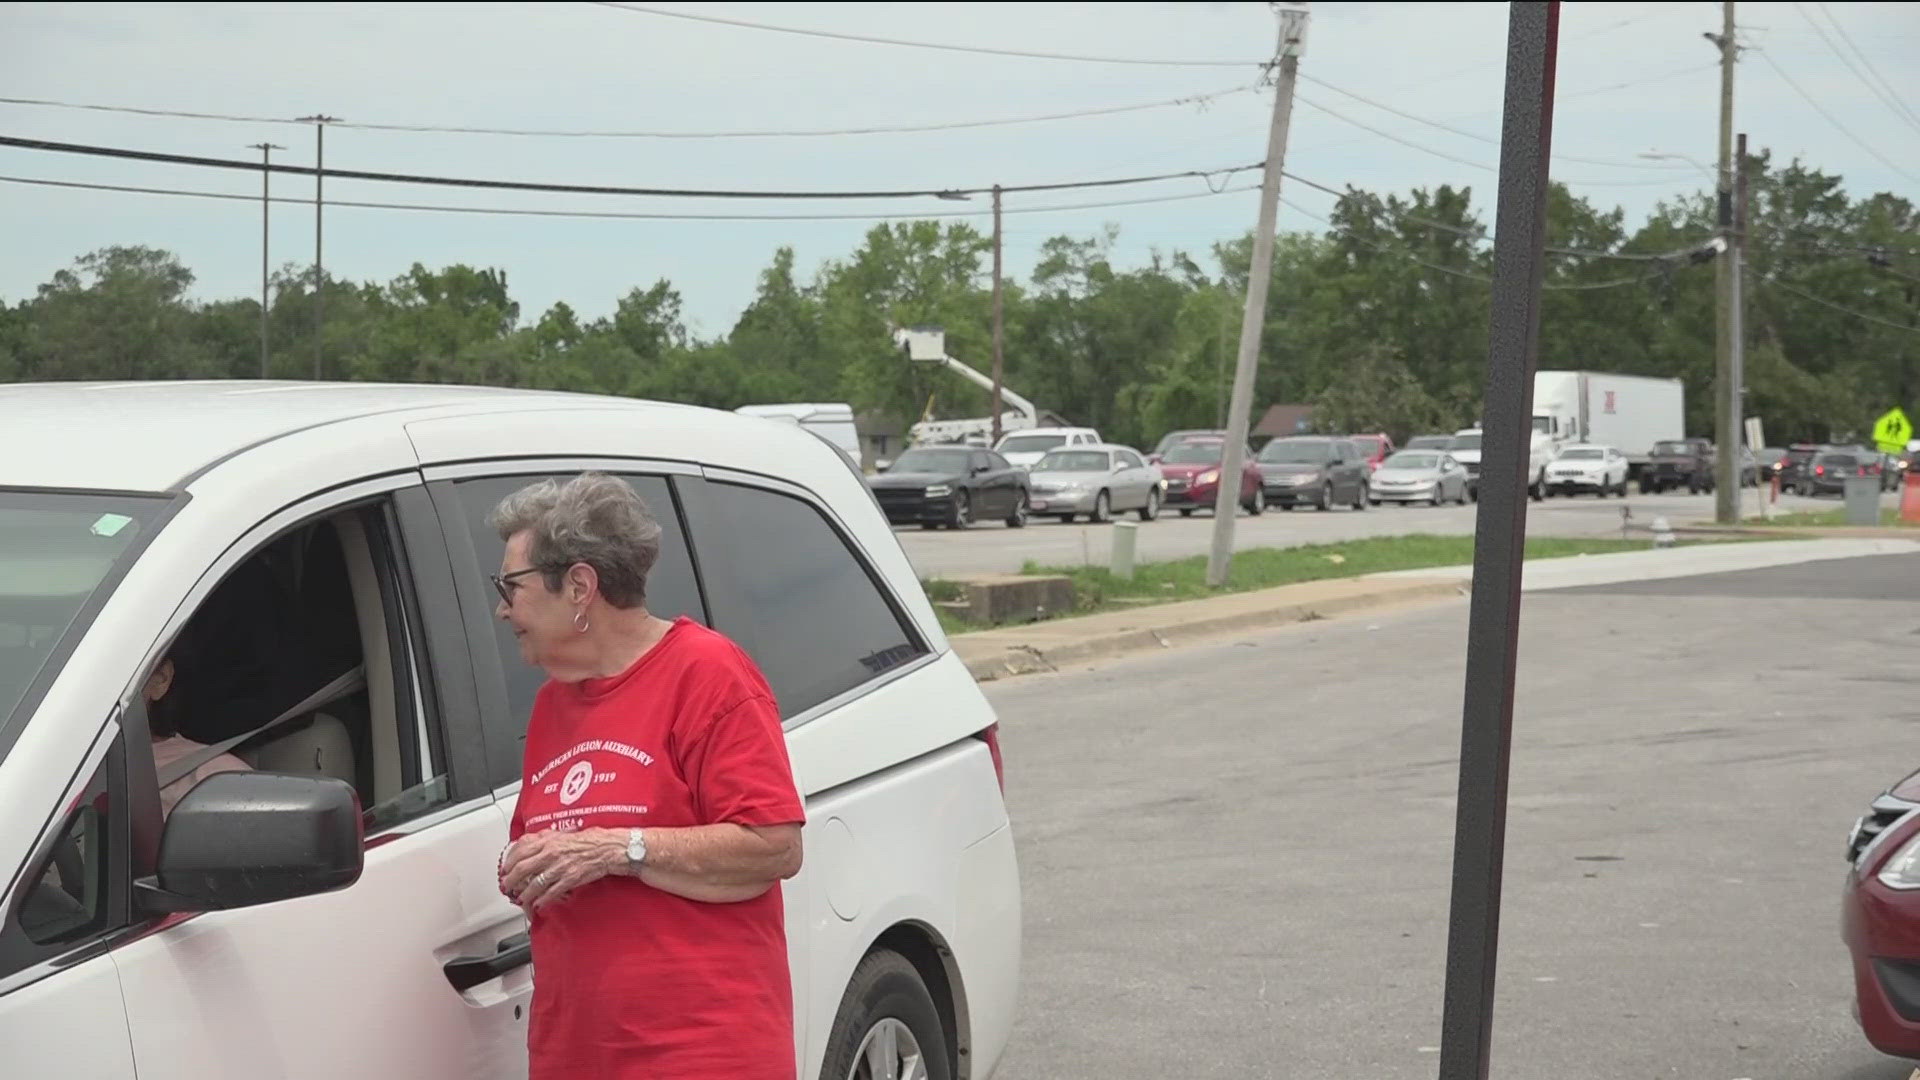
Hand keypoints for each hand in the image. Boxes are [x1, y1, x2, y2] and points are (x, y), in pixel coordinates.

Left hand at [499, 828, 625, 912]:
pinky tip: (539, 904)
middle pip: (522, 869)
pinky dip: (542, 900)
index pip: (520, 852)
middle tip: (507, 886)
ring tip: (521, 899)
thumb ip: (544, 838)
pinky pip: (551, 893)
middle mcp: (551, 854)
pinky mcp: (570, 880)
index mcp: (548, 841)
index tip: (506, 869)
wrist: (607, 848)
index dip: (509, 863)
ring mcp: (560, 868)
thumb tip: (528, 843)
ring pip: (534, 884)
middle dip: (511, 880)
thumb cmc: (588, 840)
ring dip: (525, 894)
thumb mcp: (562, 834)